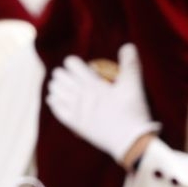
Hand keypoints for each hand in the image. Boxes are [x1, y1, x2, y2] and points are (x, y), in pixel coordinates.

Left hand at [47, 43, 160, 163]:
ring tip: (58, 84)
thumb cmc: (133, 112)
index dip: (72, 62)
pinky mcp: (75, 124)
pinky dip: (54, 103)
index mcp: (93, 84)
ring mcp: (76, 111)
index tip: (75, 63)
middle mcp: (81, 96)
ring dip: (56, 86)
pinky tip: (53, 99)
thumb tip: (128, 45)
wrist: (131, 141)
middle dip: (62, 73)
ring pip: (56, 92)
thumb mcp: (133, 86)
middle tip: (65, 73)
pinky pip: (57, 111)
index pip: (73, 65)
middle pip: (61, 78)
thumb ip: (130, 65)